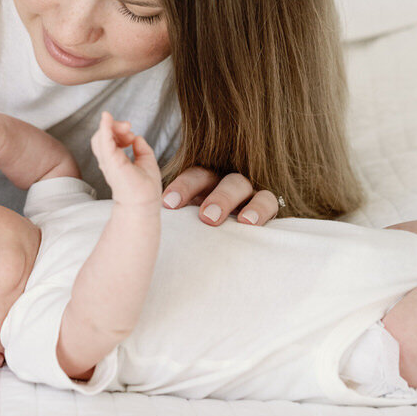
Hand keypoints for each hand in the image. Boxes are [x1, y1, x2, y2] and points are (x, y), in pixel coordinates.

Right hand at [90, 111, 162, 205]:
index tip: (131, 134)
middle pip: (103, 136)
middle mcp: (108, 161)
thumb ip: (141, 148)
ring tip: (126, 127)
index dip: (119, 131)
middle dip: (115, 126)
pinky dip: (103, 127)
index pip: (110, 140)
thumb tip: (136, 137)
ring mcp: (108, 161)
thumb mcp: (146, 161)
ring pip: (100, 137)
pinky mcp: (110, 161)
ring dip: (112, 126)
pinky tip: (106, 117)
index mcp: (115, 161)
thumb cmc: (146, 188)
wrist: (144, 203)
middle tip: (128, 127)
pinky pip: (102, 140)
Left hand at [160, 166, 281, 226]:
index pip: (193, 176)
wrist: (241, 240)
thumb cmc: (207, 228)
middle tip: (205, 217)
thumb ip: (178, 218)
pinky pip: (268, 201)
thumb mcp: (192, 219)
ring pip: (240, 185)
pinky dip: (260, 209)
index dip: (182, 187)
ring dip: (230, 199)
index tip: (168, 204)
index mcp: (204, 181)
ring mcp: (246, 190)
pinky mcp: (267, 204)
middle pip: (215, 178)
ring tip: (226, 219)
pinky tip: (250, 223)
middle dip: (205, 194)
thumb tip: (149, 223)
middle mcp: (223, 181)